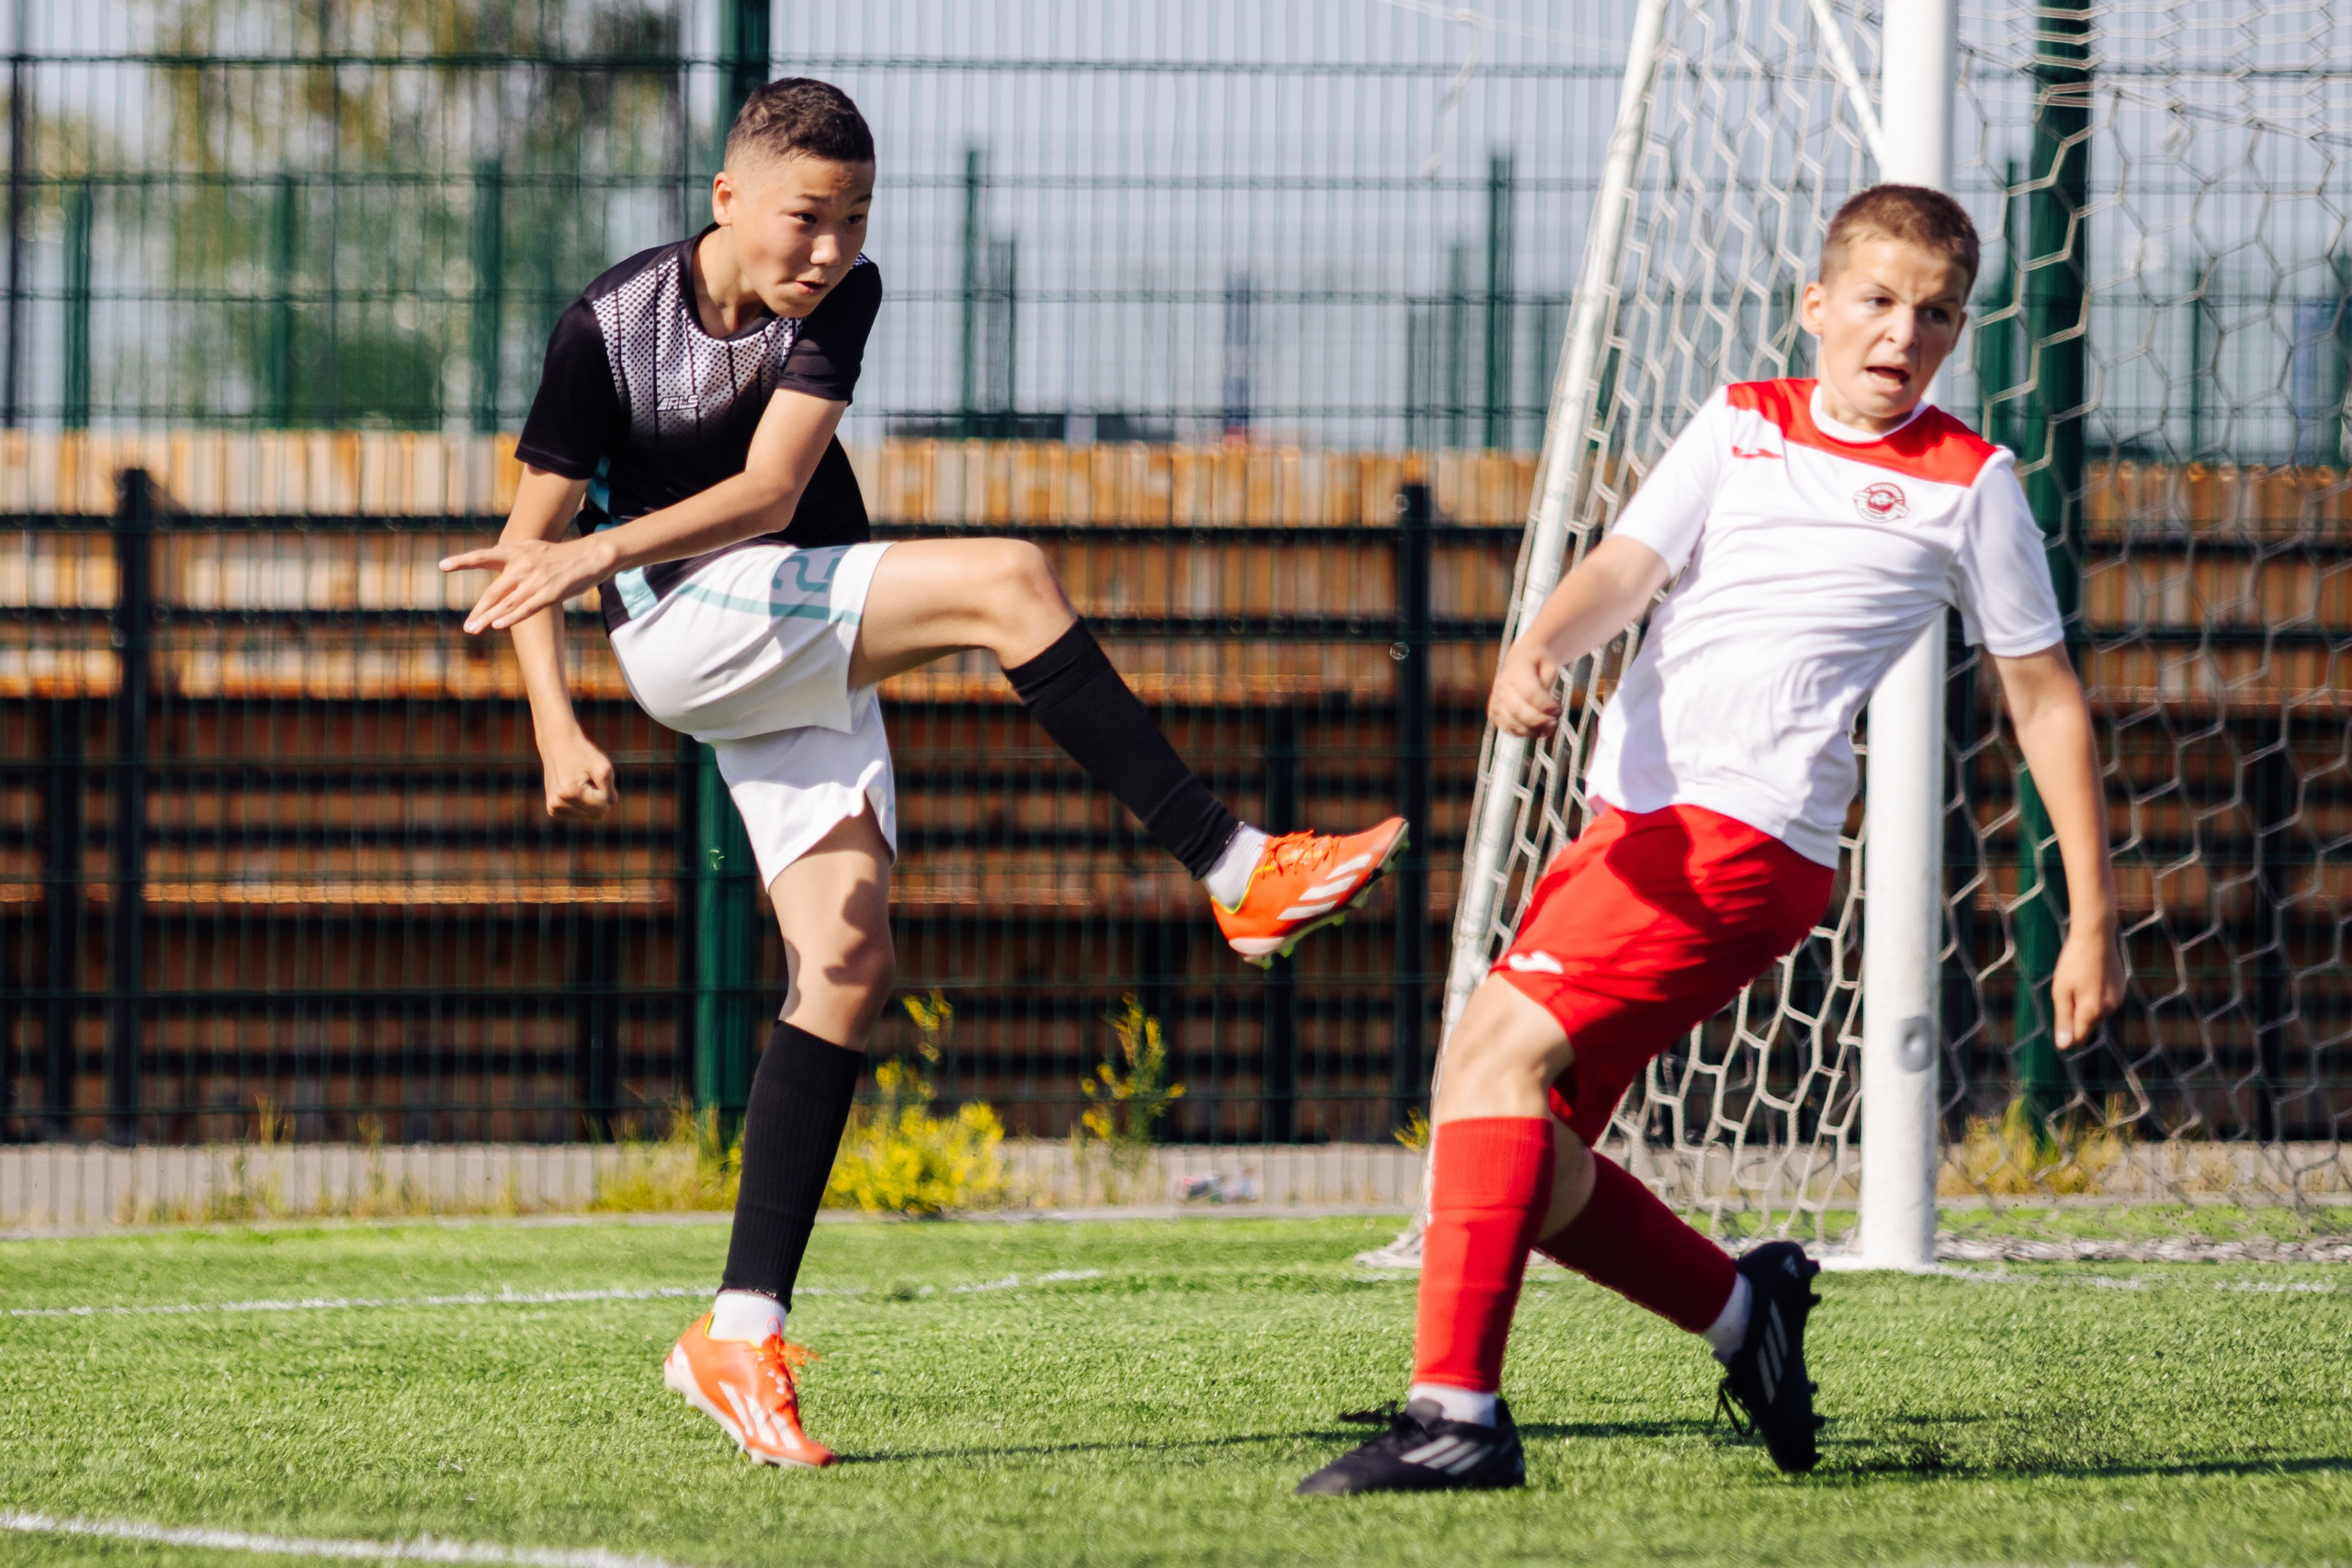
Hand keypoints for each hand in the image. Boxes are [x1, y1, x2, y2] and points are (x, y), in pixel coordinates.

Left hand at [441, 535, 614, 632]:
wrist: (591, 556)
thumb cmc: (561, 556)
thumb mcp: (534, 549)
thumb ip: (513, 556)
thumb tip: (494, 560)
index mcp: (516, 553)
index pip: (484, 556)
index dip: (463, 561)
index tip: (442, 566)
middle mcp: (522, 565)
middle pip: (494, 591)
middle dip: (478, 610)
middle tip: (467, 626)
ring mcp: (535, 580)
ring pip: (506, 604)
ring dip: (488, 618)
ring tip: (474, 630)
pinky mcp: (549, 593)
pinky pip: (526, 608)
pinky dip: (510, 618)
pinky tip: (497, 625)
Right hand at [538, 727, 616, 823]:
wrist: (558, 744)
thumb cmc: (583, 754)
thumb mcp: (604, 769)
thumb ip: (611, 793)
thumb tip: (608, 806)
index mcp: (568, 794)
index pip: (603, 807)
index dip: (605, 791)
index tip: (593, 776)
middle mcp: (557, 804)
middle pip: (596, 815)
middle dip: (599, 798)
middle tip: (588, 779)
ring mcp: (553, 808)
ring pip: (589, 816)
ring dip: (591, 801)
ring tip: (580, 783)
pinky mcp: (553, 809)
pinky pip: (579, 814)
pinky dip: (582, 803)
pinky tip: (574, 789)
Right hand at [1489, 639, 1563, 737]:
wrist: (1519, 659)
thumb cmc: (1538, 664)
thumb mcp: (1550, 666)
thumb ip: (1547, 686)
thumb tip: (1546, 708)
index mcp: (1517, 670)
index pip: (1530, 693)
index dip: (1546, 706)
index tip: (1558, 710)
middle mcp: (1502, 685)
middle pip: (1519, 711)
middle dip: (1540, 721)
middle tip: (1554, 722)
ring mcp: (1496, 699)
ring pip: (1511, 722)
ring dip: (1531, 730)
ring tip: (1547, 728)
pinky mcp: (1494, 711)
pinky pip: (1505, 727)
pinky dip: (1521, 733)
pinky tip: (1534, 730)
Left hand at [2050, 922, 2123, 1050]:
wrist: (2096, 937)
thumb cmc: (2073, 964)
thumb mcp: (2061, 992)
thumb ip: (2063, 1020)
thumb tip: (2064, 1046)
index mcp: (2092, 1012)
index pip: (2079, 1038)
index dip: (2066, 1034)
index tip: (2059, 1019)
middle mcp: (2109, 1009)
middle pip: (2088, 1026)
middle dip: (2076, 1017)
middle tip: (2067, 991)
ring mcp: (2118, 999)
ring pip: (2098, 1013)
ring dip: (2086, 1006)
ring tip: (2079, 981)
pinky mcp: (2122, 989)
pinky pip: (2106, 1001)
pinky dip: (2096, 996)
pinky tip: (2089, 978)